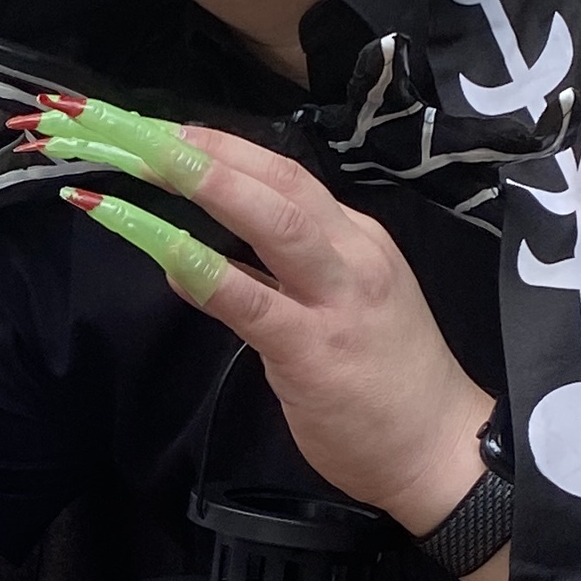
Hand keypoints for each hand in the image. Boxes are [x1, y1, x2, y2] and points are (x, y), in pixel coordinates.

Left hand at [32, 105, 495, 541]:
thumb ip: (272, 278)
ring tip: (145, 162)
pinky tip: (163, 251)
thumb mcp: (338, 308)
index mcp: (356, 239)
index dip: (223, 147)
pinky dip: (203, 270)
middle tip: (141, 131)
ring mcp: (337, 299)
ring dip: (206, 185)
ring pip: (275, 221)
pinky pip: (250, 301)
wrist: (439, 451)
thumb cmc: (387, 383)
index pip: (286, 175)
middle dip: (208, 150)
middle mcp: (352, 255)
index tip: (163, 129)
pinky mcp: (314, 350)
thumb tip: (195, 256)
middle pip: (279, 181)